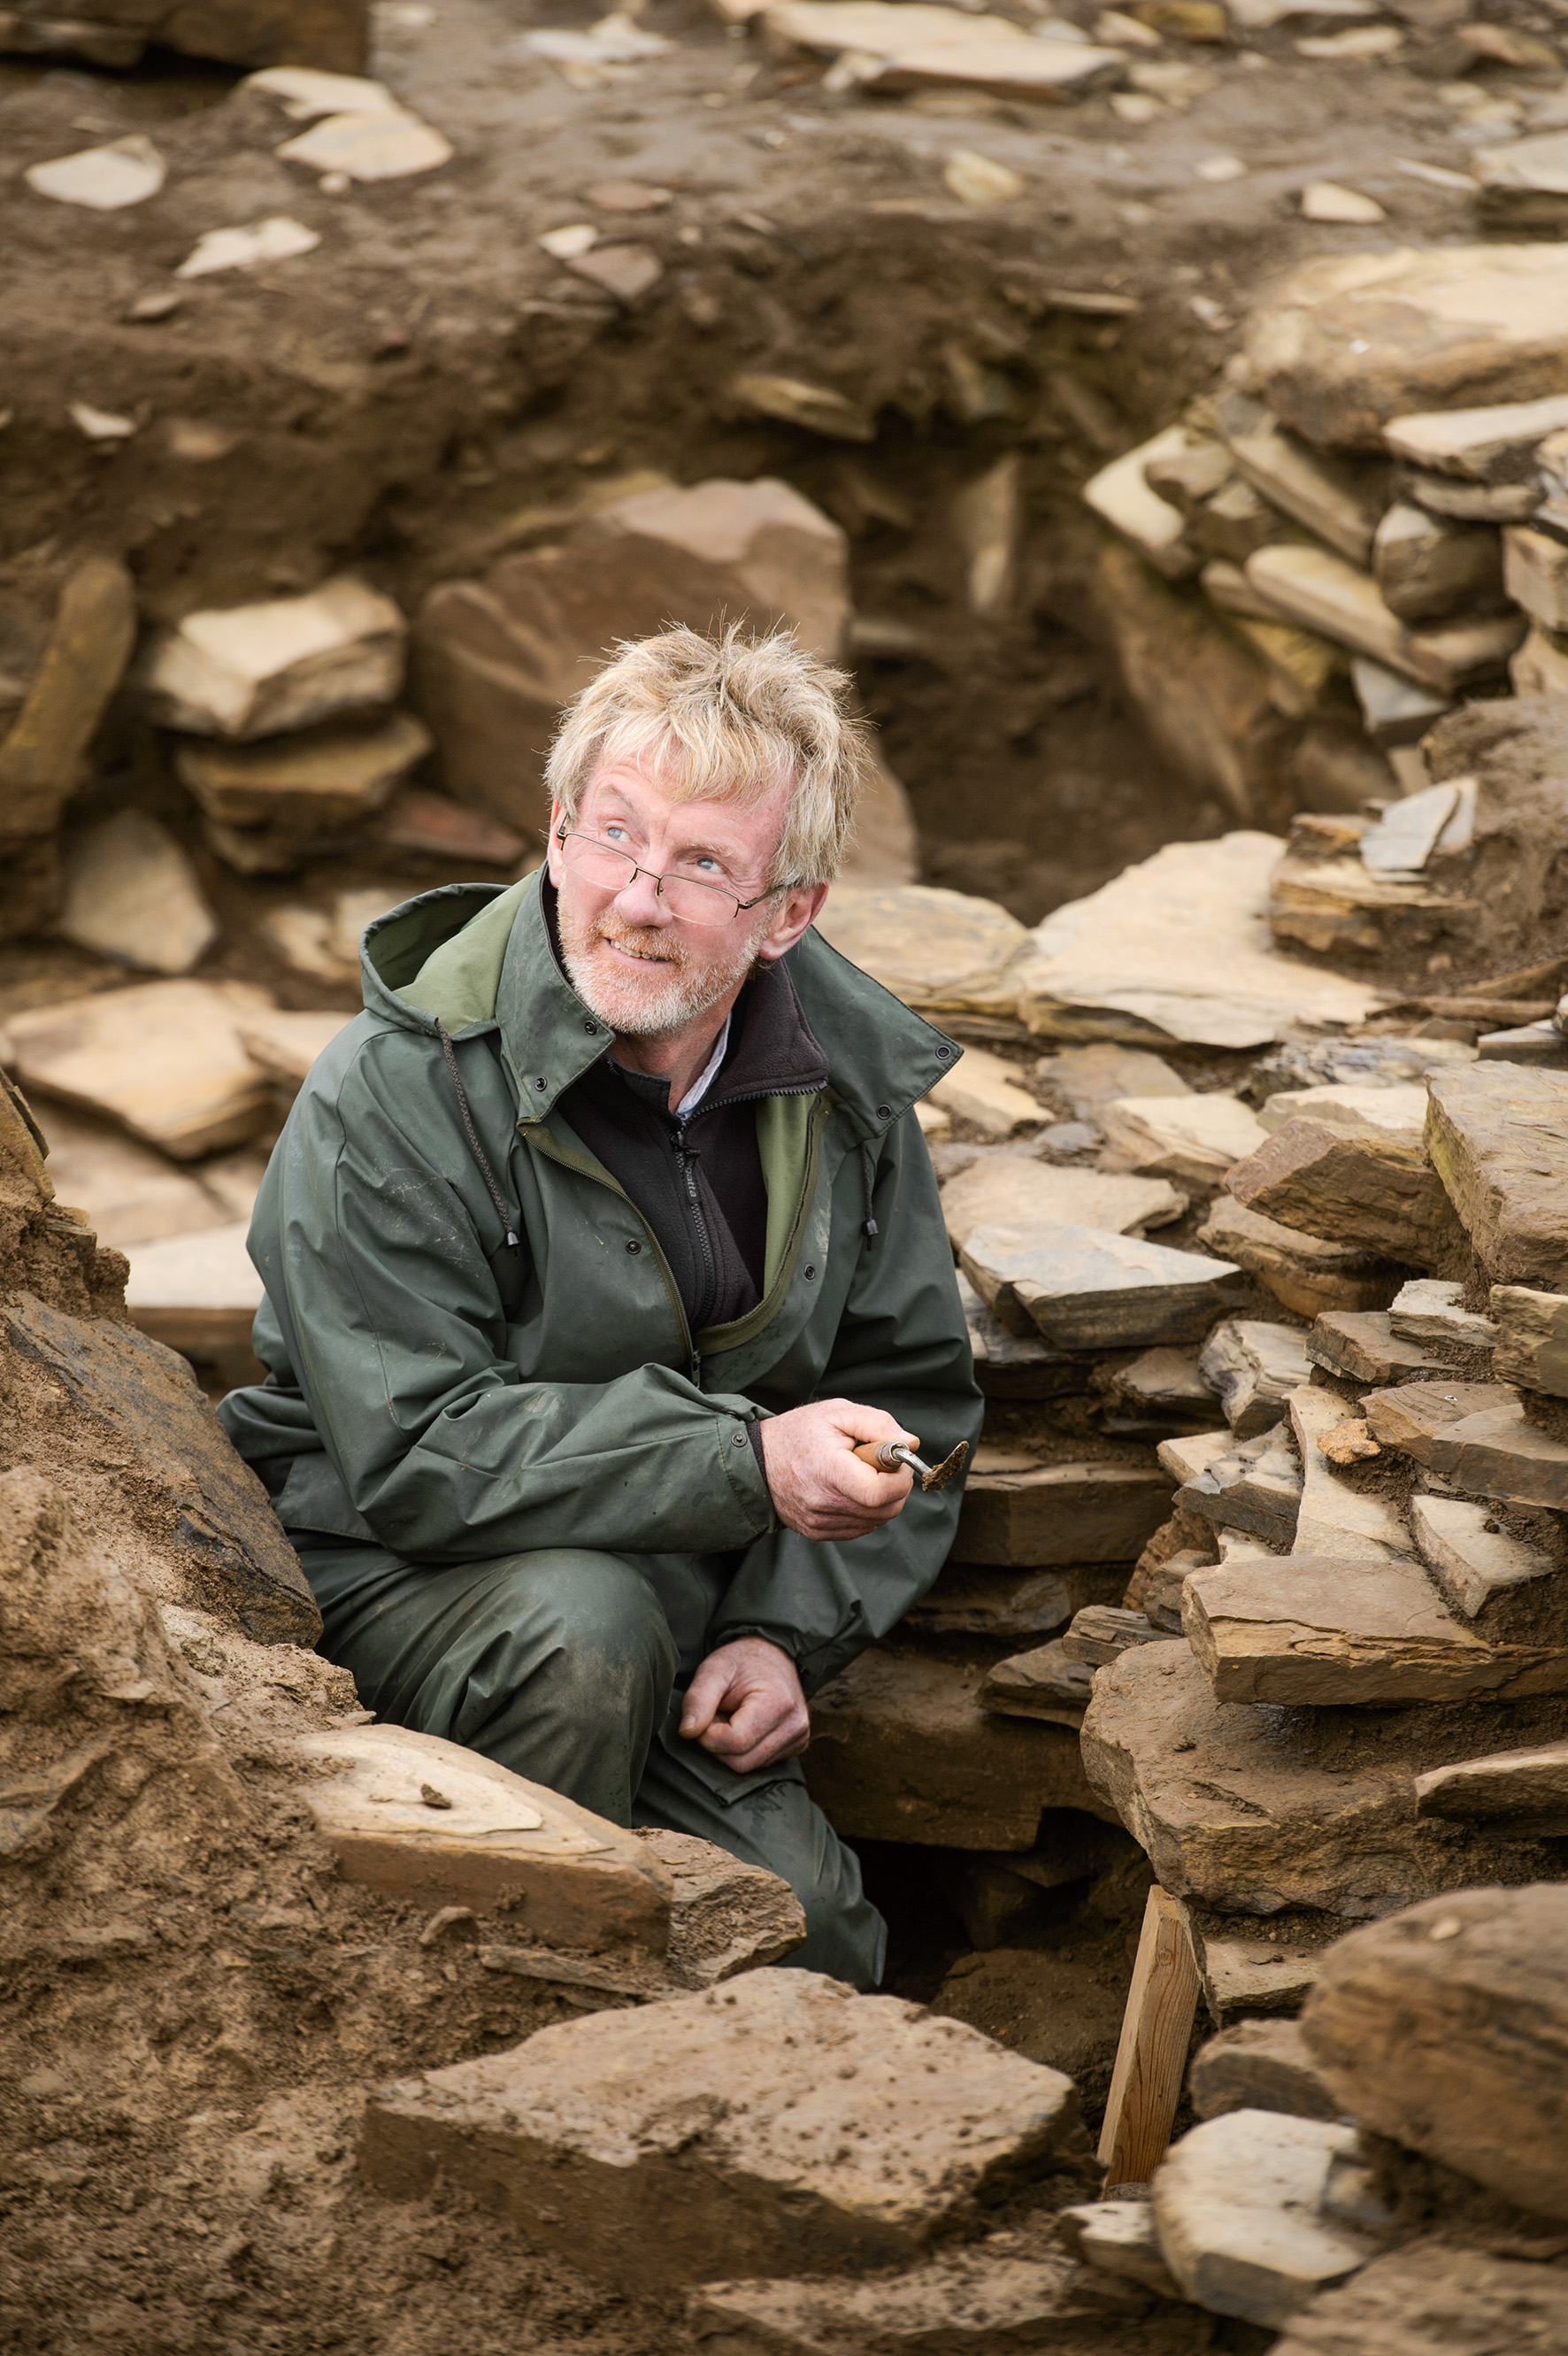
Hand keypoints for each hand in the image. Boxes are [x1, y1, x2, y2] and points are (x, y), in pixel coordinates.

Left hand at [680, 1637, 809, 1773]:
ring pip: (749, 1767)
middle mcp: (795, 1726)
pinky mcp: (795, 1748)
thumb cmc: (741, 1662)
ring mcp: (798, 1739)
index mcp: (778, 1703)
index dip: (709, 1735)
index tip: (706, 1714)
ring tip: (729, 1718)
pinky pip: (758, 1764)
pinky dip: (743, 1750)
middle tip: (716, 1716)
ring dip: (729, 1748)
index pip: (736, 1742)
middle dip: (718, 1744)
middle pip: (741, 1762)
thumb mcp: (714, 1669)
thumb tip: (687, 1732)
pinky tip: (743, 1727)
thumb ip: (698, 1699)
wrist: (773, 1655)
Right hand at [756, 1398, 915, 1540]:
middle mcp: (823, 1503)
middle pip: (885, 1509)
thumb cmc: (799, 1433)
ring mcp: (819, 1522)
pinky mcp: (817, 1532)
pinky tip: (852, 1490)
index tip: (896, 1461)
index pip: (879, 1492)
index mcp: (828, 1470)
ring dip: (882, 1498)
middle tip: (880, 1463)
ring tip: (861, 1474)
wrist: (757, 1462)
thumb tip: (910, 1444)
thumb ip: (879, 1424)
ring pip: (877, 1520)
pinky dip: (867, 1510)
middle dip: (896, 1486)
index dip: (899, 1479)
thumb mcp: (838, 1412)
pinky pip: (860, 1528)